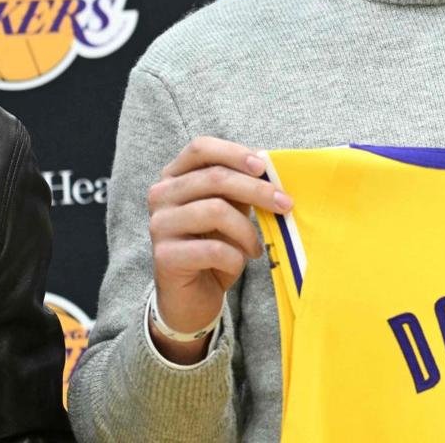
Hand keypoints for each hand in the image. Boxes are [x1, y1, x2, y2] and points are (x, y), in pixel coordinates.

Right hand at [146, 136, 292, 362]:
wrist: (191, 296)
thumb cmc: (214, 246)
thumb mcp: (230, 210)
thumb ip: (242, 188)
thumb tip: (271, 169)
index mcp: (175, 177)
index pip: (200, 148)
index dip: (234, 152)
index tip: (264, 166)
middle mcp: (161, 196)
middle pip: (215, 178)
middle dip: (257, 190)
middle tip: (285, 205)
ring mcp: (159, 225)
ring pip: (215, 210)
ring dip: (247, 230)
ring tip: (256, 246)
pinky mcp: (164, 256)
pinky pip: (213, 249)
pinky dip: (236, 257)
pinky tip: (240, 263)